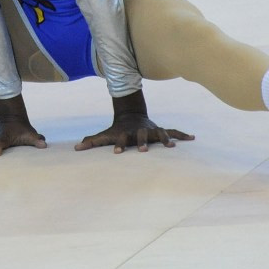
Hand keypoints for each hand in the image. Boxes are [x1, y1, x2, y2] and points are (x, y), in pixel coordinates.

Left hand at [75, 90, 193, 153]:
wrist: (131, 116)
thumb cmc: (117, 131)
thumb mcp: (105, 135)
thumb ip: (92, 142)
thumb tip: (76, 149)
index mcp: (126, 133)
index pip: (121, 139)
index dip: (119, 145)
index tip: (117, 153)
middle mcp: (139, 131)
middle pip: (141, 135)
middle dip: (142, 142)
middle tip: (143, 150)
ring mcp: (151, 130)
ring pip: (159, 133)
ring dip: (164, 139)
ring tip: (171, 146)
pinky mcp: (159, 130)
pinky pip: (172, 132)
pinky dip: (182, 135)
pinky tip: (192, 138)